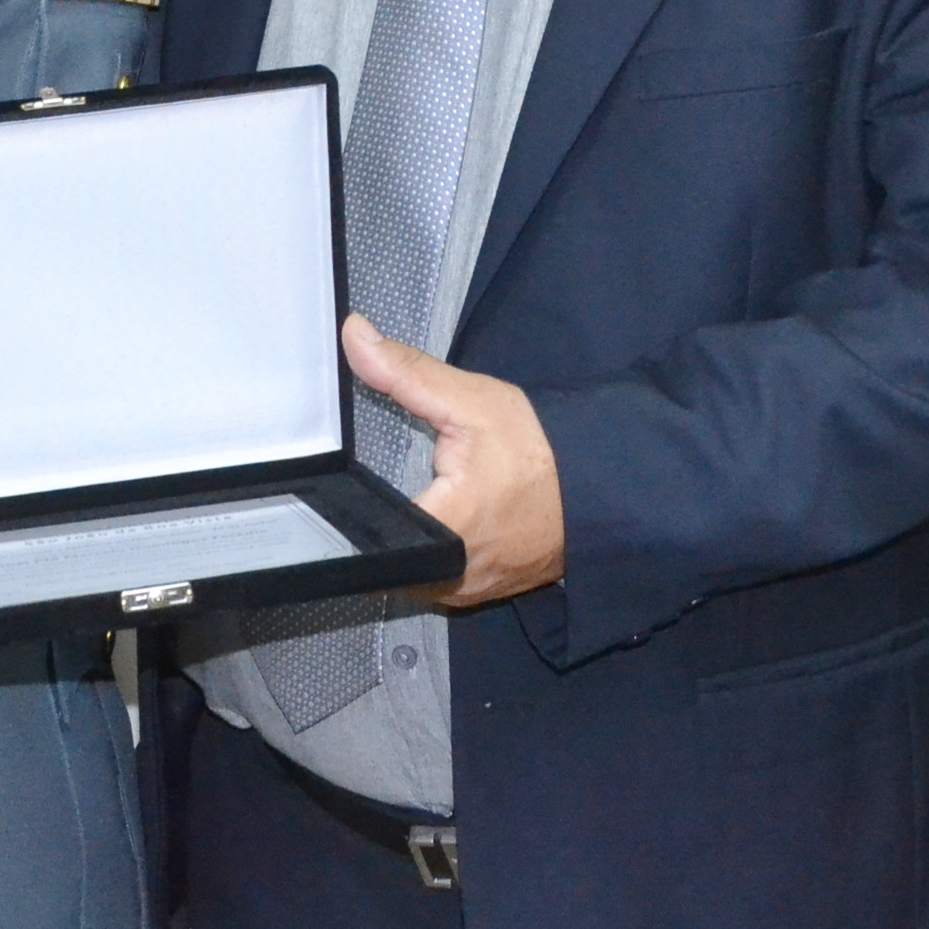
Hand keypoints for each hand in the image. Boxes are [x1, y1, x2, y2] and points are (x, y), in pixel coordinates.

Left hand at [343, 315, 565, 607]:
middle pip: (377, 553)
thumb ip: (406, 374)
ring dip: (397, 537)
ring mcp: (461, 593)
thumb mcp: (471, 402)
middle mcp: (445, 580)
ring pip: (402, 571)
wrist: (602, 487)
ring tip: (388, 496)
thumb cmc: (540, 451)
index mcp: (439, 538)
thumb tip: (354, 335)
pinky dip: (424, 550)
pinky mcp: (474, 593)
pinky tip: (423, 519)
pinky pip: (431, 578)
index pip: (359, 533)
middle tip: (364, 479)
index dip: (339, 505)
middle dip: (368, 516)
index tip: (327, 479)